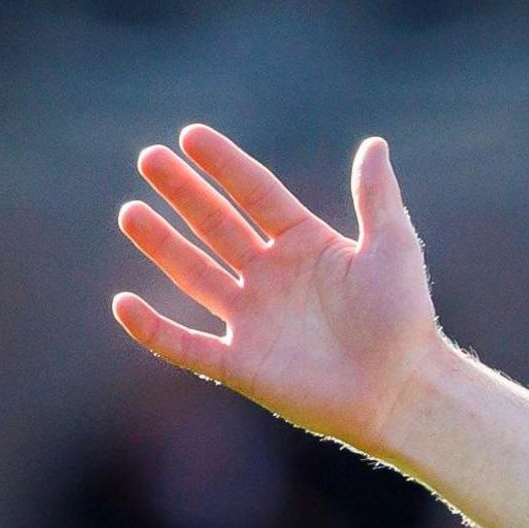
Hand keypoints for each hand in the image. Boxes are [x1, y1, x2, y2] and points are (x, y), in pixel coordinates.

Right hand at [112, 127, 441, 456]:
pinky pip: (186, 346)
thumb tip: (374, 144)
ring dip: (162, 245)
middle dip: (183, 193)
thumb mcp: (393, 249)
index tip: (191, 135)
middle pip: (217, 226)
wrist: (405, 392)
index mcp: (306, 245)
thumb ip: (376, 198)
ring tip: (131, 212)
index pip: (256, 195)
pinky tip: (123, 304)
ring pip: (195, 275)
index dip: (225, 166)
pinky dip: (153, 330)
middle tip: (150, 159)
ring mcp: (254, 320)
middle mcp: (273, 277)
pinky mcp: (243, 364)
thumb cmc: (405, 321)